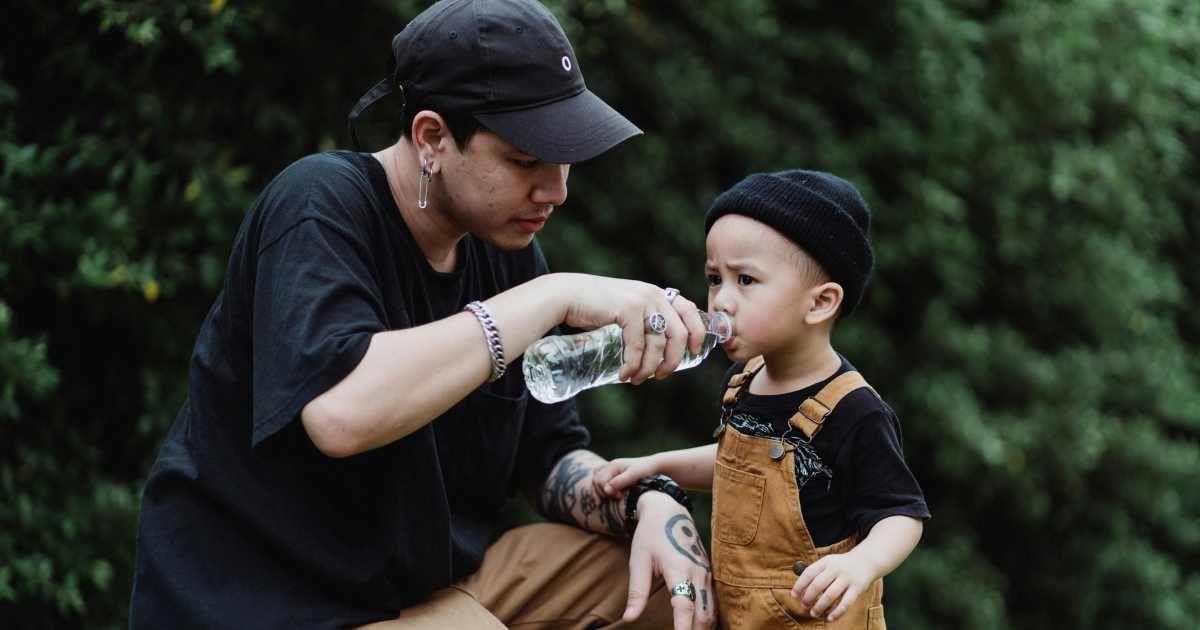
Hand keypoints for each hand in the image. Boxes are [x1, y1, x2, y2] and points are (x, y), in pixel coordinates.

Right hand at [551, 274, 706, 383]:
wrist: (567, 296)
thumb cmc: (594, 308)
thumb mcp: (626, 311)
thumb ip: (642, 323)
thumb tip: (657, 354)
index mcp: (657, 294)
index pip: (689, 310)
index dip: (697, 333)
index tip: (693, 353)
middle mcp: (653, 294)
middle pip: (678, 333)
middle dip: (672, 360)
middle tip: (660, 376)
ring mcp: (641, 300)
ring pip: (658, 344)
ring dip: (649, 368)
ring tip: (636, 379)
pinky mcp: (627, 309)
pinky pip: (637, 345)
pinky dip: (632, 364)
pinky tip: (624, 374)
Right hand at [593, 456, 659, 497]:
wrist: (653, 465)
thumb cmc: (645, 470)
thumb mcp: (634, 476)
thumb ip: (620, 481)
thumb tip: (607, 489)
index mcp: (613, 465)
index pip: (601, 480)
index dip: (607, 491)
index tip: (619, 497)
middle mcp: (610, 466)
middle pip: (596, 481)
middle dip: (601, 492)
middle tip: (615, 498)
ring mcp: (610, 470)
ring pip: (596, 481)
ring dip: (598, 492)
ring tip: (603, 502)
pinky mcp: (613, 474)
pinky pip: (600, 480)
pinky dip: (600, 489)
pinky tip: (603, 497)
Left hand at [623, 493, 715, 629]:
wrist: (669, 511)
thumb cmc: (650, 535)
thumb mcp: (638, 561)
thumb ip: (636, 591)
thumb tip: (629, 618)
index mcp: (679, 568)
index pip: (684, 605)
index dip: (683, 627)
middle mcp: (697, 572)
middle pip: (702, 613)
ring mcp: (706, 573)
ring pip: (711, 610)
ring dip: (704, 628)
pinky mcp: (709, 573)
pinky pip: (714, 601)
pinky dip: (709, 618)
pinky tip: (702, 628)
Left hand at [790, 552, 874, 621]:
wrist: (866, 561)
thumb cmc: (841, 566)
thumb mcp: (828, 563)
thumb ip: (816, 573)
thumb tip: (800, 591)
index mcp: (826, 562)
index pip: (809, 573)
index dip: (799, 585)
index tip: (793, 596)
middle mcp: (836, 568)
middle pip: (818, 584)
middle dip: (808, 597)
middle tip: (804, 606)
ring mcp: (847, 578)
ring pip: (830, 595)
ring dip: (820, 606)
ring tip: (814, 613)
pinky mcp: (857, 588)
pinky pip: (846, 602)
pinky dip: (837, 612)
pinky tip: (829, 618)